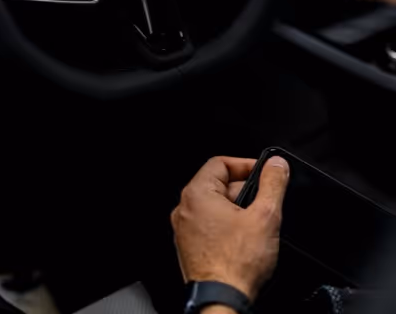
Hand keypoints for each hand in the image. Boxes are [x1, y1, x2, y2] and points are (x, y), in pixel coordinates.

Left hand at [171, 156, 289, 302]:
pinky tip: (245, 242)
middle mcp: (185, 209)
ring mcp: (185, 230)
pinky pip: (211, 227)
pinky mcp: (190, 249)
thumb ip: (273, 184)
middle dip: (245, 191)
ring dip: (238, 211)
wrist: (222, 302)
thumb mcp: (265, 216)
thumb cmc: (236, 265)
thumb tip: (277, 165)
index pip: (221, 163)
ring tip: (258, 224)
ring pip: (216, 208)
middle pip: (218, 185)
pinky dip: (228, 228)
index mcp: (197, 194)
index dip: (246, 165)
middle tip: (265, 201)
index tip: (264, 172)